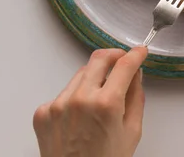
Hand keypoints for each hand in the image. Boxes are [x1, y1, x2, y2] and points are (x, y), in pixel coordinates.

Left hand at [33, 47, 147, 156]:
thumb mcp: (131, 131)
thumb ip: (135, 97)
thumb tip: (135, 75)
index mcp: (106, 104)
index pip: (124, 65)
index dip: (135, 55)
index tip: (140, 52)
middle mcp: (79, 99)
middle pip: (98, 59)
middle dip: (114, 56)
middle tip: (122, 61)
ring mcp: (58, 104)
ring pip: (80, 75)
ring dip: (93, 79)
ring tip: (99, 100)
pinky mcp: (43, 112)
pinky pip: (63, 93)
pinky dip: (74, 98)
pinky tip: (80, 118)